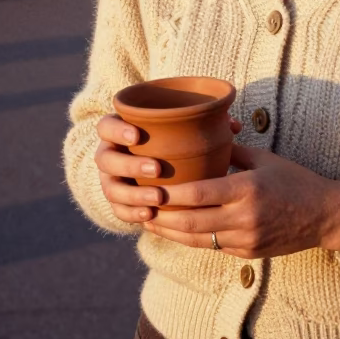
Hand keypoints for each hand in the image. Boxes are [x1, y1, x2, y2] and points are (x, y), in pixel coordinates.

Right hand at [95, 113, 243, 224]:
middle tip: (157, 168)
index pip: (106, 126)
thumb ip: (201, 123)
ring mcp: (110, 179)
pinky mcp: (117, 202)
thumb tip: (233, 125)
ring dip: (134, 194)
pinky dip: (132, 213)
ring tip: (158, 198)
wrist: (151, 165)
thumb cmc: (171, 140)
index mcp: (119, 129)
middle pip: (106, 159)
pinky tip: (150, 216)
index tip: (138, 136)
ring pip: (111, 188)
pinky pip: (118, 210)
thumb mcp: (179, 128)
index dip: (117, 130)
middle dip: (130, 164)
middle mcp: (109, 153)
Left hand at [141, 144, 339, 258]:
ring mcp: (245, 240)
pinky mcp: (247, 254)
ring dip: (170, 231)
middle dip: (161, 216)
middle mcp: (244, 218)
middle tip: (139, 206)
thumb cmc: (294, 179)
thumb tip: (201, 137)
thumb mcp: (263, 158)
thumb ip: (230, 151)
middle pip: (191, 221)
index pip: (199, 193)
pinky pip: (211, 246)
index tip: (149, 186)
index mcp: (247, 189)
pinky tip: (175, 229)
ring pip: (197, 239)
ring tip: (149, 220)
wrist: (324, 215)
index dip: (170, 193)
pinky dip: (190, 238)